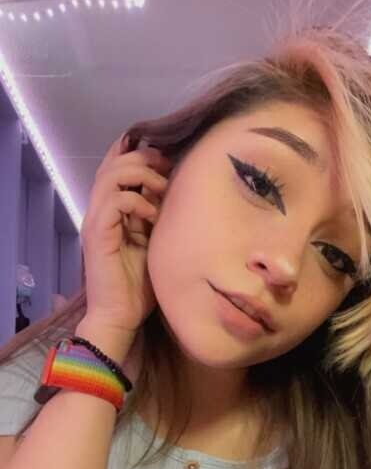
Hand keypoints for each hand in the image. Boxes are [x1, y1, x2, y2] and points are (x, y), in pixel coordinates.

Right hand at [80, 134, 169, 334]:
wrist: (120, 316)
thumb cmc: (139, 286)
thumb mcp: (155, 242)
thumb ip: (157, 215)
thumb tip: (175, 190)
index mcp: (111, 210)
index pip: (116, 165)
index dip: (138, 152)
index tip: (167, 157)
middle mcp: (99, 210)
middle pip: (114, 162)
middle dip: (144, 158)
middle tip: (168, 169)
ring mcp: (96, 220)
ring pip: (112, 175)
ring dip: (142, 176)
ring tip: (163, 190)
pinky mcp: (97, 234)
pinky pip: (115, 200)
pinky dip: (137, 200)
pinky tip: (153, 215)